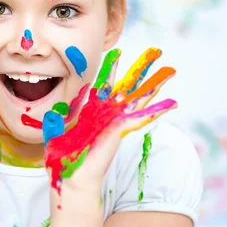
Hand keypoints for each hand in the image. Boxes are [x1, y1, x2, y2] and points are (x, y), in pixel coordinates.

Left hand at [43, 48, 176, 201]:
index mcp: (92, 110)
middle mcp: (107, 113)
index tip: (117, 51)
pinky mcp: (120, 129)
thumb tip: (53, 110)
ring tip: (170, 70)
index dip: (111, 67)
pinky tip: (172, 102)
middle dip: (140, 69)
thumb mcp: (54, 132)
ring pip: (139, 98)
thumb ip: (56, 119)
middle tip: (154, 53)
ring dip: (154, 84)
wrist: (69, 175)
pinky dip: (156, 110)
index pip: (103, 83)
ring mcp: (115, 121)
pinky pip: (140, 118)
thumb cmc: (62, 158)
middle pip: (127, 86)